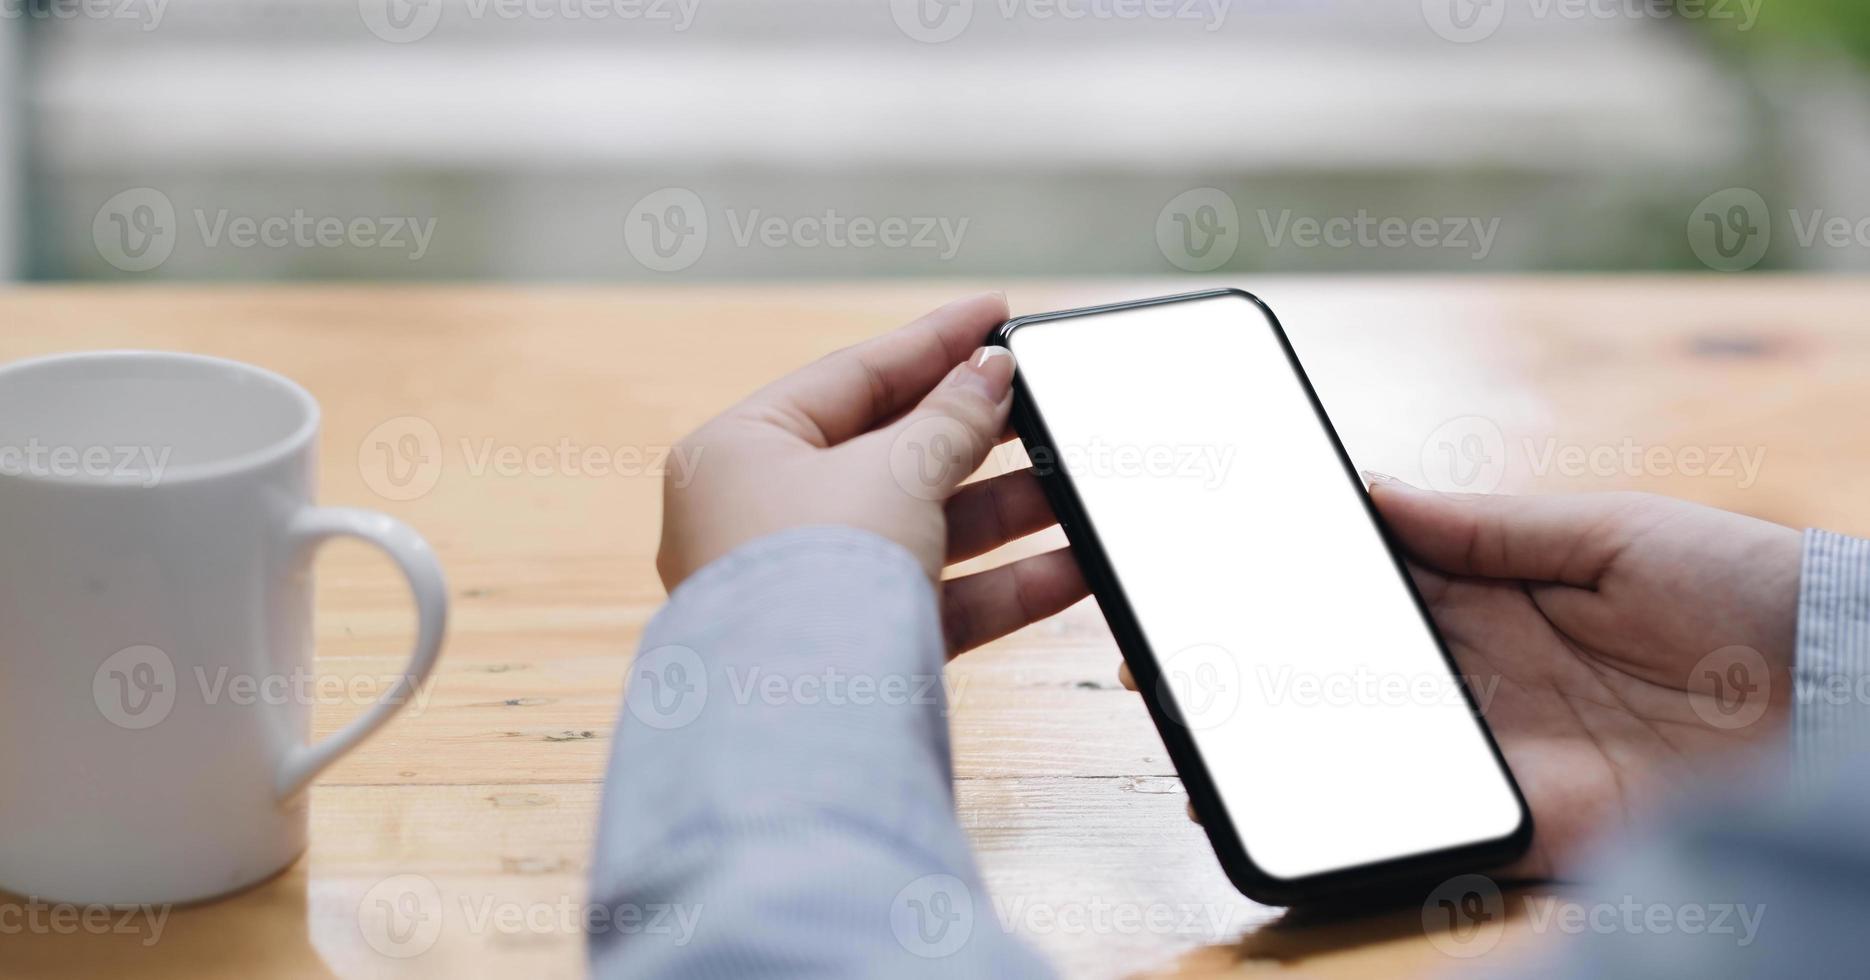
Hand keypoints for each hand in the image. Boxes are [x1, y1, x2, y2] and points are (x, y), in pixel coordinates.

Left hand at [658, 291, 1089, 655]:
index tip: (998, 314)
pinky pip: (937, 600)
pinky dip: (1002, 585)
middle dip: (979, 435)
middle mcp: (761, 518)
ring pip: (922, 531)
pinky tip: (1074, 566)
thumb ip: (952, 420)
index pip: (851, 377)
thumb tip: (991, 375)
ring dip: (1006, 511)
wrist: (795, 728)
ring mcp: (808, 591)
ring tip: (1080, 485)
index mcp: (739, 452)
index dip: (933, 342)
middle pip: (891, 454)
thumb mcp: (895, 472)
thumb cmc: (812, 578)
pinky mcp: (855, 653)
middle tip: (1048, 400)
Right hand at [1122, 481, 1800, 879]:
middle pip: (1348, 668)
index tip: (1213, 569)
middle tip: (1160, 648)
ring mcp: (1499, 745)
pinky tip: (1271, 789)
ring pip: (1362, 744)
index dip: (1293, 581)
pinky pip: (1423, 818)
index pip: (1373, 585)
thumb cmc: (1745, 587)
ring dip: (1275, 739)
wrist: (1847, 691)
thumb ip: (1484, 523)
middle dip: (1256, 659)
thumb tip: (1372, 489)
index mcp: (1499, 593)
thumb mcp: (1609, 530)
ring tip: (1189, 719)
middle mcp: (1485, 673)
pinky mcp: (1527, 814)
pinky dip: (1346, 811)